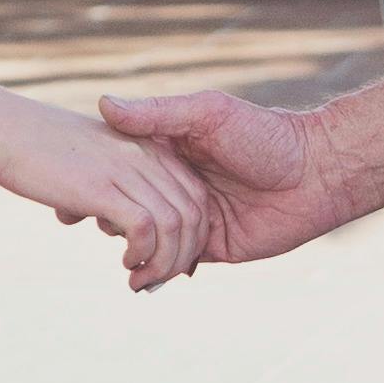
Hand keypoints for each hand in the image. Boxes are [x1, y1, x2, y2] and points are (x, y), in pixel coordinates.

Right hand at [0, 97, 213, 286]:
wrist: (0, 128)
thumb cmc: (36, 148)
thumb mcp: (87, 160)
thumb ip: (108, 183)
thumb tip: (106, 222)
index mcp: (147, 147)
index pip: (194, 196)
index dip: (191, 234)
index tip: (172, 259)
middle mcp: (145, 155)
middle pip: (194, 213)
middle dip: (183, 255)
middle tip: (159, 277)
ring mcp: (125, 169)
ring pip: (175, 225)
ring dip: (165, 262)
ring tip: (142, 279)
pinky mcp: (102, 186)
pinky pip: (145, 227)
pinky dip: (143, 254)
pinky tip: (127, 264)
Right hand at [97, 88, 348, 264]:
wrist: (319, 172)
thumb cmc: (266, 134)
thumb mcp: (208, 113)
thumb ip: (157, 114)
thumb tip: (103, 104)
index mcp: (172, 152)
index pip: (121, 170)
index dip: (92, 182)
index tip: (65, 194)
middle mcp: (178, 185)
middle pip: (129, 208)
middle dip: (104, 221)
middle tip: (77, 226)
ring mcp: (195, 217)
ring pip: (149, 241)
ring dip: (133, 253)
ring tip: (121, 263)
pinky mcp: (213, 246)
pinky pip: (177, 263)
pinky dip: (159, 272)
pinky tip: (140, 278)